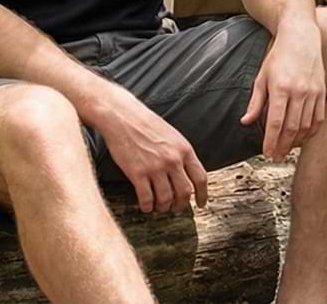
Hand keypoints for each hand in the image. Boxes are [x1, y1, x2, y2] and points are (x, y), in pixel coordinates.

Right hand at [98, 90, 207, 213]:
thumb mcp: (173, 136)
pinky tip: (145, 206)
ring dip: (163, 207)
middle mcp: (173, 160)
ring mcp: (155, 167)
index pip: (200, 178)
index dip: (202, 195)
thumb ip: (182, 154)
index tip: (201, 204)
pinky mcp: (137, 173)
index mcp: (185, 150)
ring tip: (160, 207)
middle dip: (181, 205)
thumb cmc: (147, 125)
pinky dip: (147, 206)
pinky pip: (146, 198)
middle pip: (185, 192)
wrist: (124, 117)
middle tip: (176, 209)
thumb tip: (188, 175)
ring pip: (166, 198)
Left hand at [241, 19, 326, 159]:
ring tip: (287, 150)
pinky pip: (319, 118)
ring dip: (296, 142)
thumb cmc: (279, 56)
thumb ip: (255, 102)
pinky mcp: (322, 91)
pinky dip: (311, 131)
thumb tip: (246, 122)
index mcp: (281, 88)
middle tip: (276, 157)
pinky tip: (303, 137)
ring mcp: (313, 92)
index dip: (271, 141)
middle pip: (292, 128)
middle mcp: (299, 91)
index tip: (267, 153)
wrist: (301, 36)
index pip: (276, 123)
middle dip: (283, 146)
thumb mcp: (262, 77)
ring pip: (306, 126)